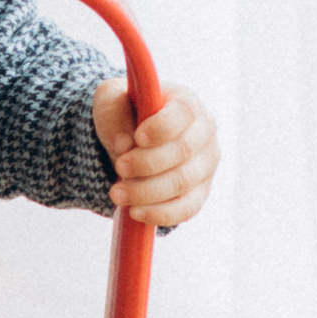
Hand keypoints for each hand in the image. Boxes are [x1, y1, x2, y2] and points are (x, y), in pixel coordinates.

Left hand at [93, 78, 218, 228]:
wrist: (131, 139)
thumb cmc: (124, 114)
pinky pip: (186, 208)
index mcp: (185, 103)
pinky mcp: (200, 192)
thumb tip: (125, 144)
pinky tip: (135, 212)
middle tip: (120, 166)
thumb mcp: (110, 103)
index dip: (161, 129)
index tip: (137, 138)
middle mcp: (204, 133)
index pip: (182, 115)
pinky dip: (160, 214)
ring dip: (147, 192)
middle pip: (183, 152)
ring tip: (117, 193)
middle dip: (147, 163)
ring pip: (183, 183)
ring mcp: (206, 164)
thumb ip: (115, 115)